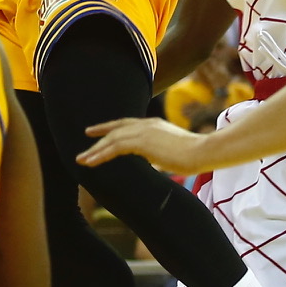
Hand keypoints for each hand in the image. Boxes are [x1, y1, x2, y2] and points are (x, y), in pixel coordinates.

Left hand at [78, 116, 215, 173]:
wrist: (203, 151)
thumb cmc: (194, 155)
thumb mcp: (172, 152)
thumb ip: (160, 153)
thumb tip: (155, 161)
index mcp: (153, 125)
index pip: (126, 124)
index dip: (110, 128)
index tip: (96, 131)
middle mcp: (146, 124)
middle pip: (116, 129)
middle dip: (98, 136)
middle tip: (84, 144)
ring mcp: (144, 131)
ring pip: (112, 139)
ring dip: (95, 150)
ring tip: (82, 160)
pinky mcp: (142, 142)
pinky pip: (115, 147)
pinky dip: (101, 155)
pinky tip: (91, 162)